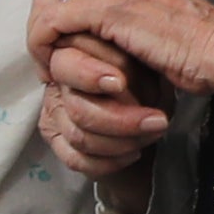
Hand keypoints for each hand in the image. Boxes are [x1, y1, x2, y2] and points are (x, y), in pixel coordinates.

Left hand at [30, 0, 213, 103]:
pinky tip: (56, 72)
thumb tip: (107, 39)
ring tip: (52, 70)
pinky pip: (51, 23)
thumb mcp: (157, 28)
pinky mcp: (107, 9)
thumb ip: (130, 21)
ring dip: (40, 38)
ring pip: (45, 1)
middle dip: (41, 26)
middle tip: (51, 62)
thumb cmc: (198, 50)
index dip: (58, 15)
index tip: (65, 50)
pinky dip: (44, 47)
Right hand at [34, 41, 165, 191]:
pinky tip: (134, 153)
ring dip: (124, 141)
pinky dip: (110, 161)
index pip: (67, 65)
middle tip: (157, 121)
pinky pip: (75, 159)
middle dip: (122, 120)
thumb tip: (121, 77)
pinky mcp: (58, 140)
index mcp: (73, 52)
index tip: (120, 84)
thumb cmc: (151, 77)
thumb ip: (127, 59)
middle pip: (77, 108)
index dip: (90, 76)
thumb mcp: (145, 60)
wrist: (151, 109)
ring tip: (153, 133)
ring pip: (80, 136)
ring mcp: (55, 113)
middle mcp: (58, 82)